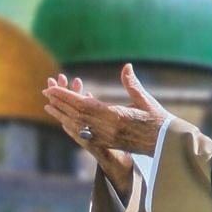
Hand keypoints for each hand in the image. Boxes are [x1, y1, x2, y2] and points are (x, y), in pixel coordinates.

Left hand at [44, 65, 170, 160]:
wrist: (165, 144)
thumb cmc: (158, 120)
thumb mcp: (145, 99)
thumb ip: (132, 83)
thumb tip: (126, 66)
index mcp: (115, 116)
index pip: (83, 104)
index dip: (65, 96)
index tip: (52, 89)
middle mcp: (107, 129)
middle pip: (76, 115)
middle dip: (60, 103)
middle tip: (46, 92)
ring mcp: (106, 138)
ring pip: (78, 126)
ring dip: (62, 115)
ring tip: (49, 106)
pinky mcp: (107, 143)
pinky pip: (84, 134)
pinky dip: (72, 126)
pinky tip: (65, 121)